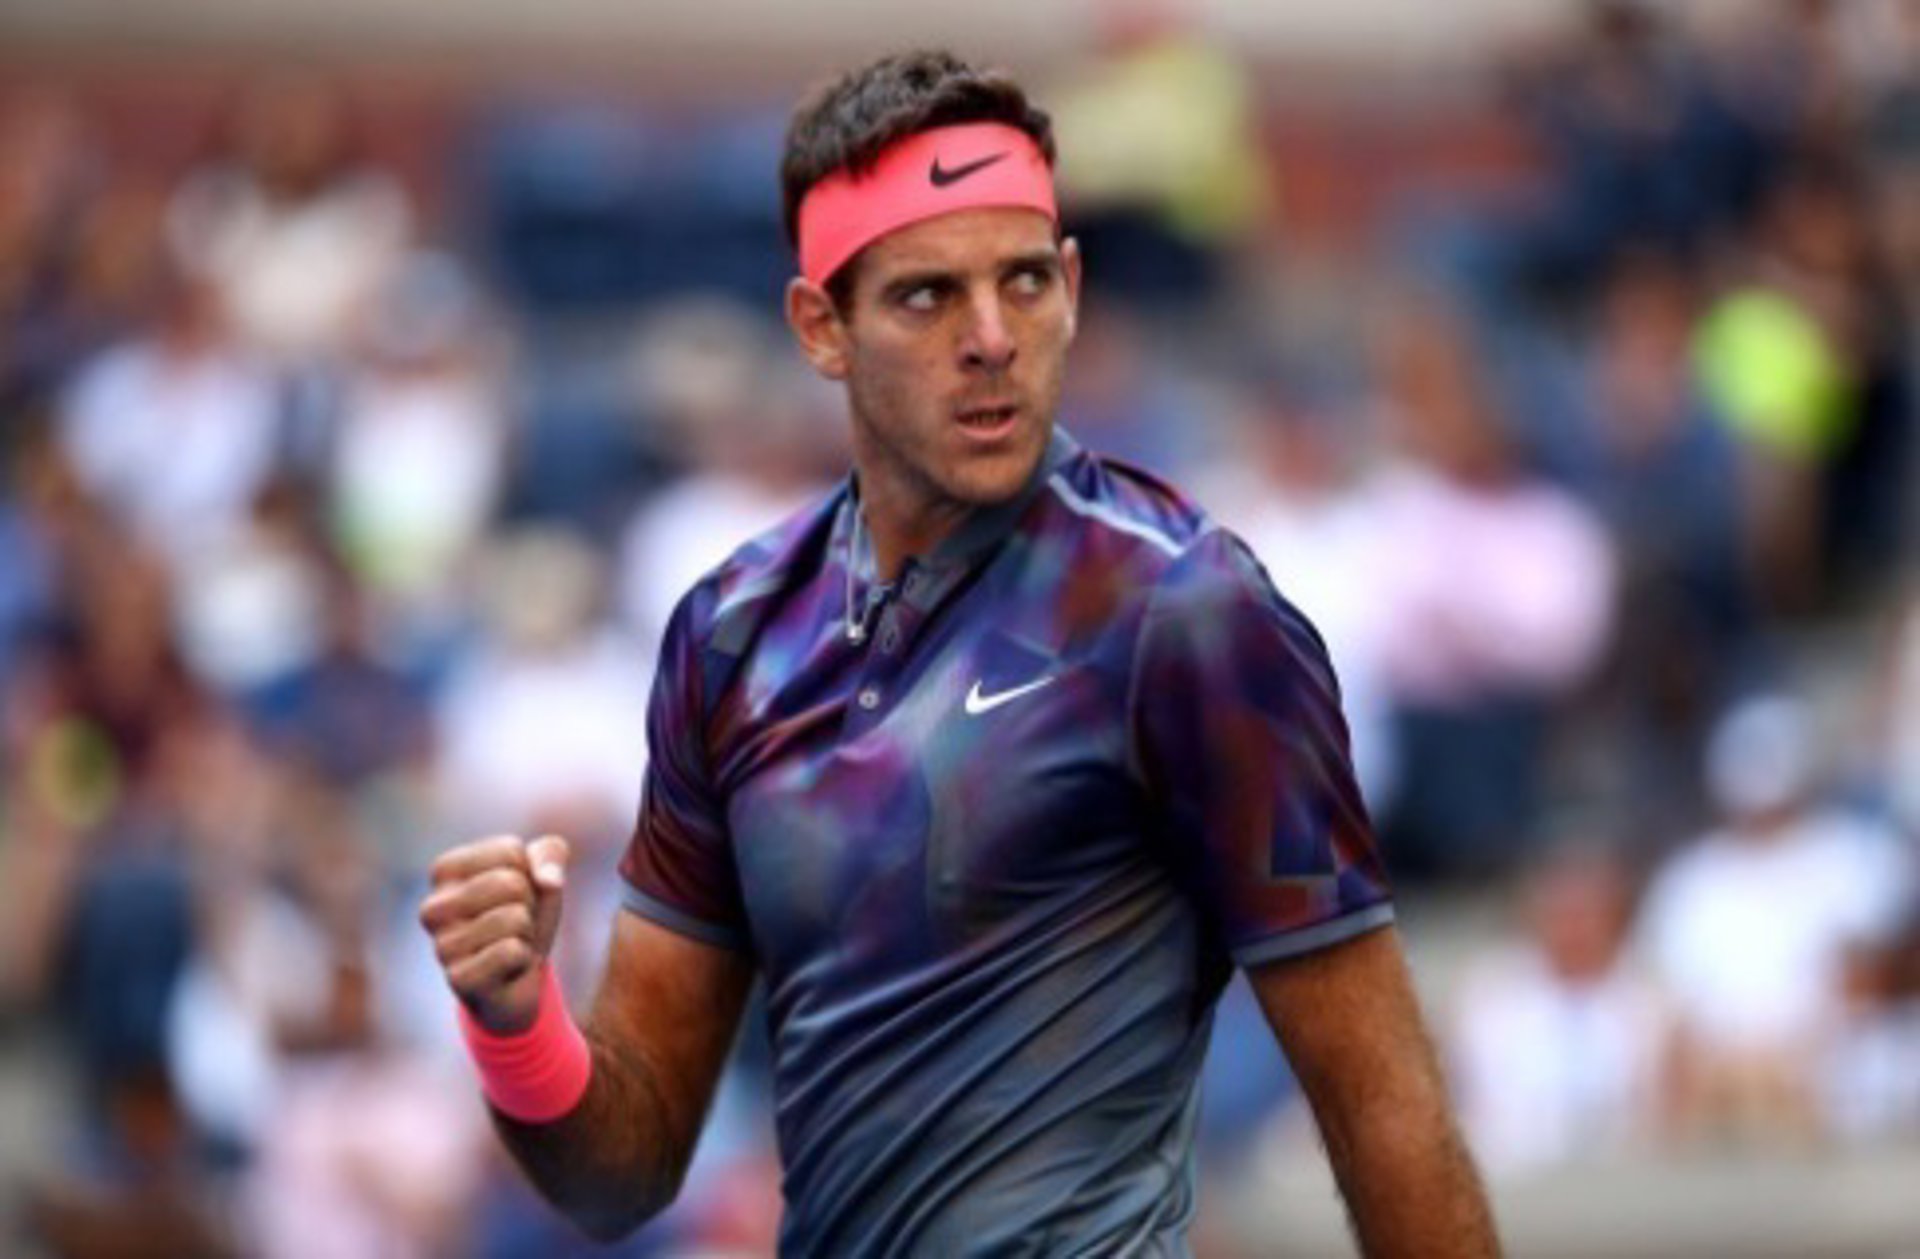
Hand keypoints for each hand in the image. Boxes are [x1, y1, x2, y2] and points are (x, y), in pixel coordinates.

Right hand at [420, 833, 569, 1033]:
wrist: (520, 978)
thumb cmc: (524, 915)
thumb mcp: (543, 875)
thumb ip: (551, 853)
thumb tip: (549, 880)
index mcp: (445, 871)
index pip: (511, 851)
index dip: (530, 874)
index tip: (514, 895)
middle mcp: (433, 908)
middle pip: (510, 883)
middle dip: (528, 904)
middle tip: (515, 923)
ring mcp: (441, 946)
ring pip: (513, 918)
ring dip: (526, 933)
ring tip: (511, 943)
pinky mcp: (457, 979)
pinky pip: (510, 951)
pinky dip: (523, 958)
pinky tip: (508, 968)